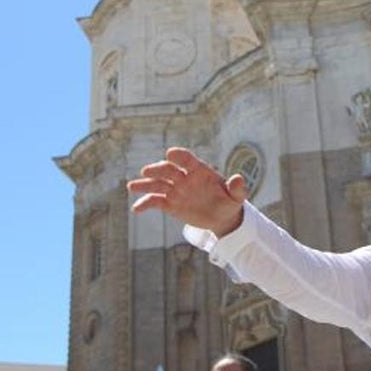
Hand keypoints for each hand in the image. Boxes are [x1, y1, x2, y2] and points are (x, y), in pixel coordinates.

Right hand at [127, 147, 247, 236]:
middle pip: (168, 170)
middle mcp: (184, 177)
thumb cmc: (230, 202)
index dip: (180, 156)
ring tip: (132, 186)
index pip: (188, 160)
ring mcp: (175, 190)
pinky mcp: (170, 203)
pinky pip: (155, 202)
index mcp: (200, 170)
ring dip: (145, 184)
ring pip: (157, 184)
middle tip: (146, 172)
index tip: (170, 154)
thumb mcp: (237, 197)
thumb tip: (238, 178)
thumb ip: (237, 188)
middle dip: (158, 169)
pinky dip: (145, 204)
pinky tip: (136, 209)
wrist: (222, 216)